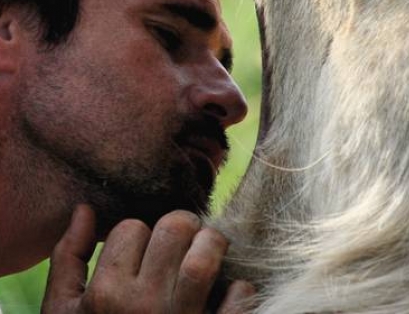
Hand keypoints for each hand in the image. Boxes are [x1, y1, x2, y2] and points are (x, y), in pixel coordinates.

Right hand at [41, 205, 254, 313]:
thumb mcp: (63, 313)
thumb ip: (68, 259)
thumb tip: (85, 209)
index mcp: (104, 296)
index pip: (130, 227)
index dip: (137, 235)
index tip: (142, 253)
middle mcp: (141, 307)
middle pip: (173, 228)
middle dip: (180, 226)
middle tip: (183, 239)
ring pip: (205, 255)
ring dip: (212, 244)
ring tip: (208, 251)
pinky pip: (237, 298)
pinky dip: (239, 289)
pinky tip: (229, 291)